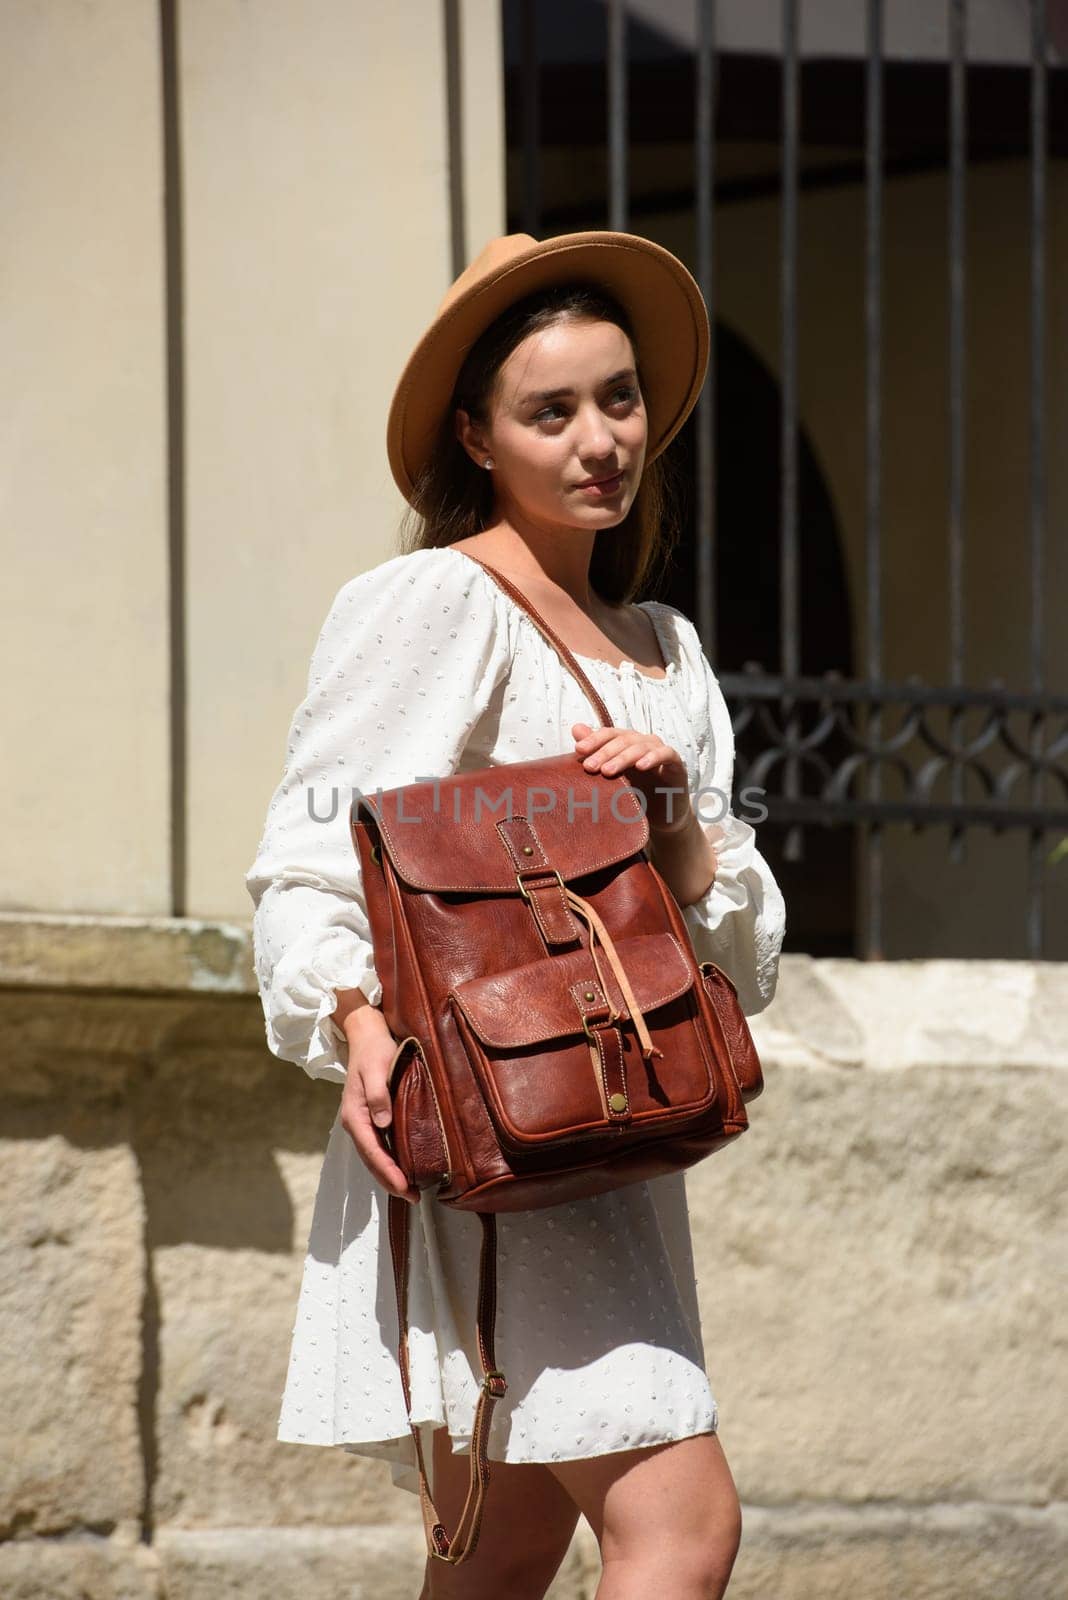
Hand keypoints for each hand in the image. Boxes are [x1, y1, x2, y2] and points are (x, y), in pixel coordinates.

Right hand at [336, 999, 420, 1204]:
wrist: (366, 1036)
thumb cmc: (374, 1051)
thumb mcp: (377, 1068)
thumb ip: (379, 1095)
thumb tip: (383, 1124)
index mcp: (355, 1115)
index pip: (372, 1151)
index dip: (388, 1172)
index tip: (404, 1187)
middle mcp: (357, 1123)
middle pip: (372, 1160)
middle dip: (390, 1181)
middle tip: (414, 1198)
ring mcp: (364, 1122)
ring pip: (375, 1156)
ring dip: (391, 1175)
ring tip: (411, 1191)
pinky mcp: (373, 1118)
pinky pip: (380, 1146)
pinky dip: (391, 1161)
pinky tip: (405, 1168)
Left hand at [572, 721, 693, 834]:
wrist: (662, 816)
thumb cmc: (635, 793)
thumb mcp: (612, 776)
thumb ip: (596, 753)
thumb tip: (576, 728)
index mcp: (626, 742)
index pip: (609, 734)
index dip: (594, 740)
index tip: (578, 750)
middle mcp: (643, 742)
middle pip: (622, 740)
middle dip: (605, 752)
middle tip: (590, 767)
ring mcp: (660, 750)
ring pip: (641, 747)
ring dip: (623, 758)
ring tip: (608, 771)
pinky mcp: (676, 763)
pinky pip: (665, 754)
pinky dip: (653, 757)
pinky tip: (641, 766)